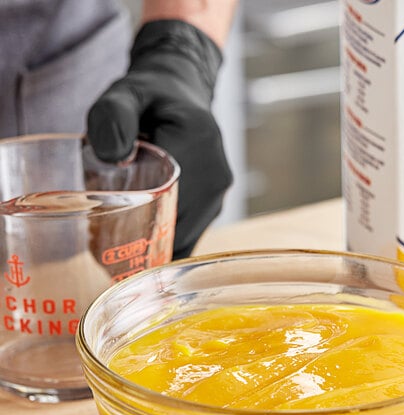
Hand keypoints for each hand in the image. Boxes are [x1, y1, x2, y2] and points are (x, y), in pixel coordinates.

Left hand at [87, 19, 232, 258]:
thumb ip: (113, 115)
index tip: (102, 239)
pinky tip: (142, 238)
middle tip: (102, 252)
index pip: (165, 201)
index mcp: (198, 143)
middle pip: (175, 227)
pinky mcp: (217, 203)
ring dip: (154, 245)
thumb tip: (114, 157)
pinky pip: (190, 233)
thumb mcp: (124, 94)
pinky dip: (166, 240)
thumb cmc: (149, 95)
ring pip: (184, 236)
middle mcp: (217, 174)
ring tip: (120, 246)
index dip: (135, 227)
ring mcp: (220, 192)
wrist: (181, 93)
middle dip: (141, 244)